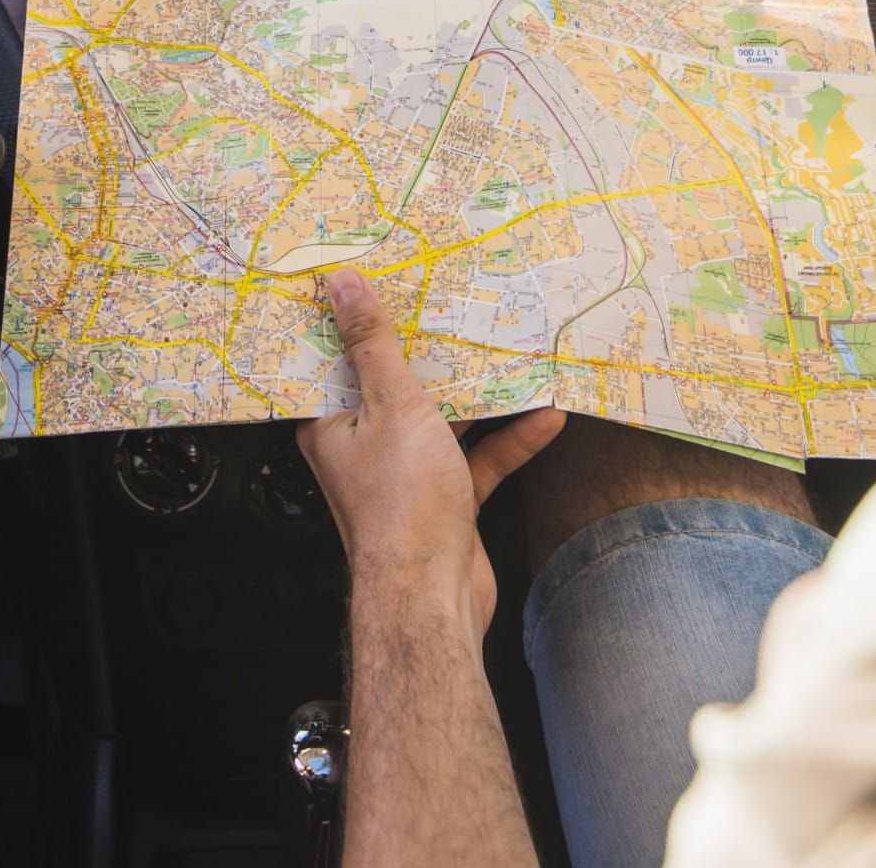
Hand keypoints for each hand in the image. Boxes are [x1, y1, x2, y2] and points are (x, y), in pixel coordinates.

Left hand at [296, 269, 564, 637]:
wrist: (433, 596)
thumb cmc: (400, 508)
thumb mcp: (392, 405)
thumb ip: (375, 345)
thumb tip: (345, 288)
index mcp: (332, 423)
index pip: (337, 359)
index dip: (358, 319)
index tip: (384, 280)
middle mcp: (363, 446)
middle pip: (397, 385)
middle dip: (431, 351)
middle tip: (459, 302)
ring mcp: (406, 472)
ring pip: (444, 419)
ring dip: (480, 394)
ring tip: (513, 352)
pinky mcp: (445, 497)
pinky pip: (479, 457)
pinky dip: (509, 439)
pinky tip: (543, 416)